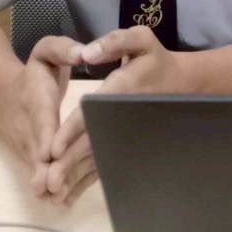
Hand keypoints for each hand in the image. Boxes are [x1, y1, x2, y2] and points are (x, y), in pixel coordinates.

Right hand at [0, 36, 76, 198]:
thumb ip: (62, 49)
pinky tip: (61, 202)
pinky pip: (41, 171)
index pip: (42, 117)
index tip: (49, 151)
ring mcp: (29, 144)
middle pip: (36, 149)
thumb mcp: (46, 50)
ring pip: (37, 165)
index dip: (45, 135)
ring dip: (45, 183)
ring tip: (56, 200)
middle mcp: (30, 125)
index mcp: (37, 98)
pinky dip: (49, 186)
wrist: (6, 94)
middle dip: (43, 168)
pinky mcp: (34, 155)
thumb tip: (83, 53)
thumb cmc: (36, 71)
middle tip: (51, 187)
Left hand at [44, 27, 184, 203]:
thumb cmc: (155, 59)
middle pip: (94, 141)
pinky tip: (70, 192)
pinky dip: (87, 178)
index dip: (75, 129)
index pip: (96, 111)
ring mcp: (127, 133)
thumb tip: (87, 54)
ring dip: (77, 175)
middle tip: (49, 179)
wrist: (182, 84)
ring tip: (54, 192)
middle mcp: (124, 116)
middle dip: (72, 161)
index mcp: (124, 88)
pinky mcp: (127, 143)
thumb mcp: (140, 39)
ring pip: (100, 156)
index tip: (55, 147)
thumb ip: (114, 42)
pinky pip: (106, 161)